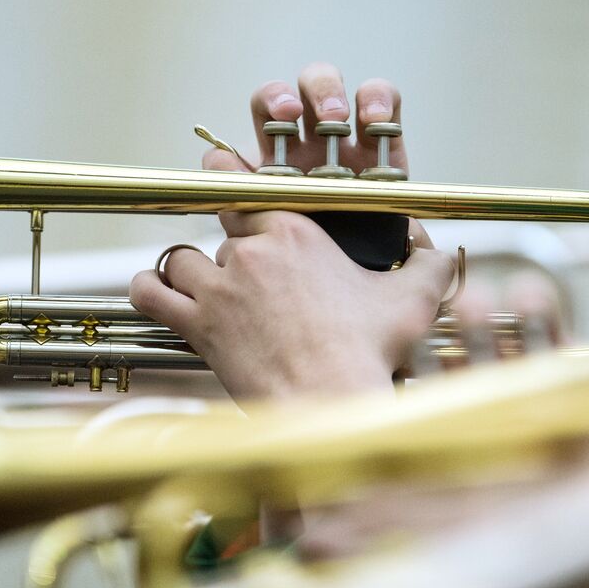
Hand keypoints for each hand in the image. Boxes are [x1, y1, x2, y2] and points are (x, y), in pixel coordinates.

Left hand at [130, 63, 453, 399]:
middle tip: (250, 275)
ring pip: (183, 257)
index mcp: (298, 234)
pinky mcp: (199, 327)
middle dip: (237, 253)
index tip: (231, 181)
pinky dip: (149, 290)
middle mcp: (252, 253)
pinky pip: (151, 294)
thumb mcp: (413, 302)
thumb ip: (428, 266)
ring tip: (206, 287)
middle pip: (225, 232)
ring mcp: (220, 290)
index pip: (252, 190)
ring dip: (191, 270)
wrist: (330, 406)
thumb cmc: (369, 355)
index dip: (238, 186)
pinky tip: (157, 292)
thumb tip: (439, 251)